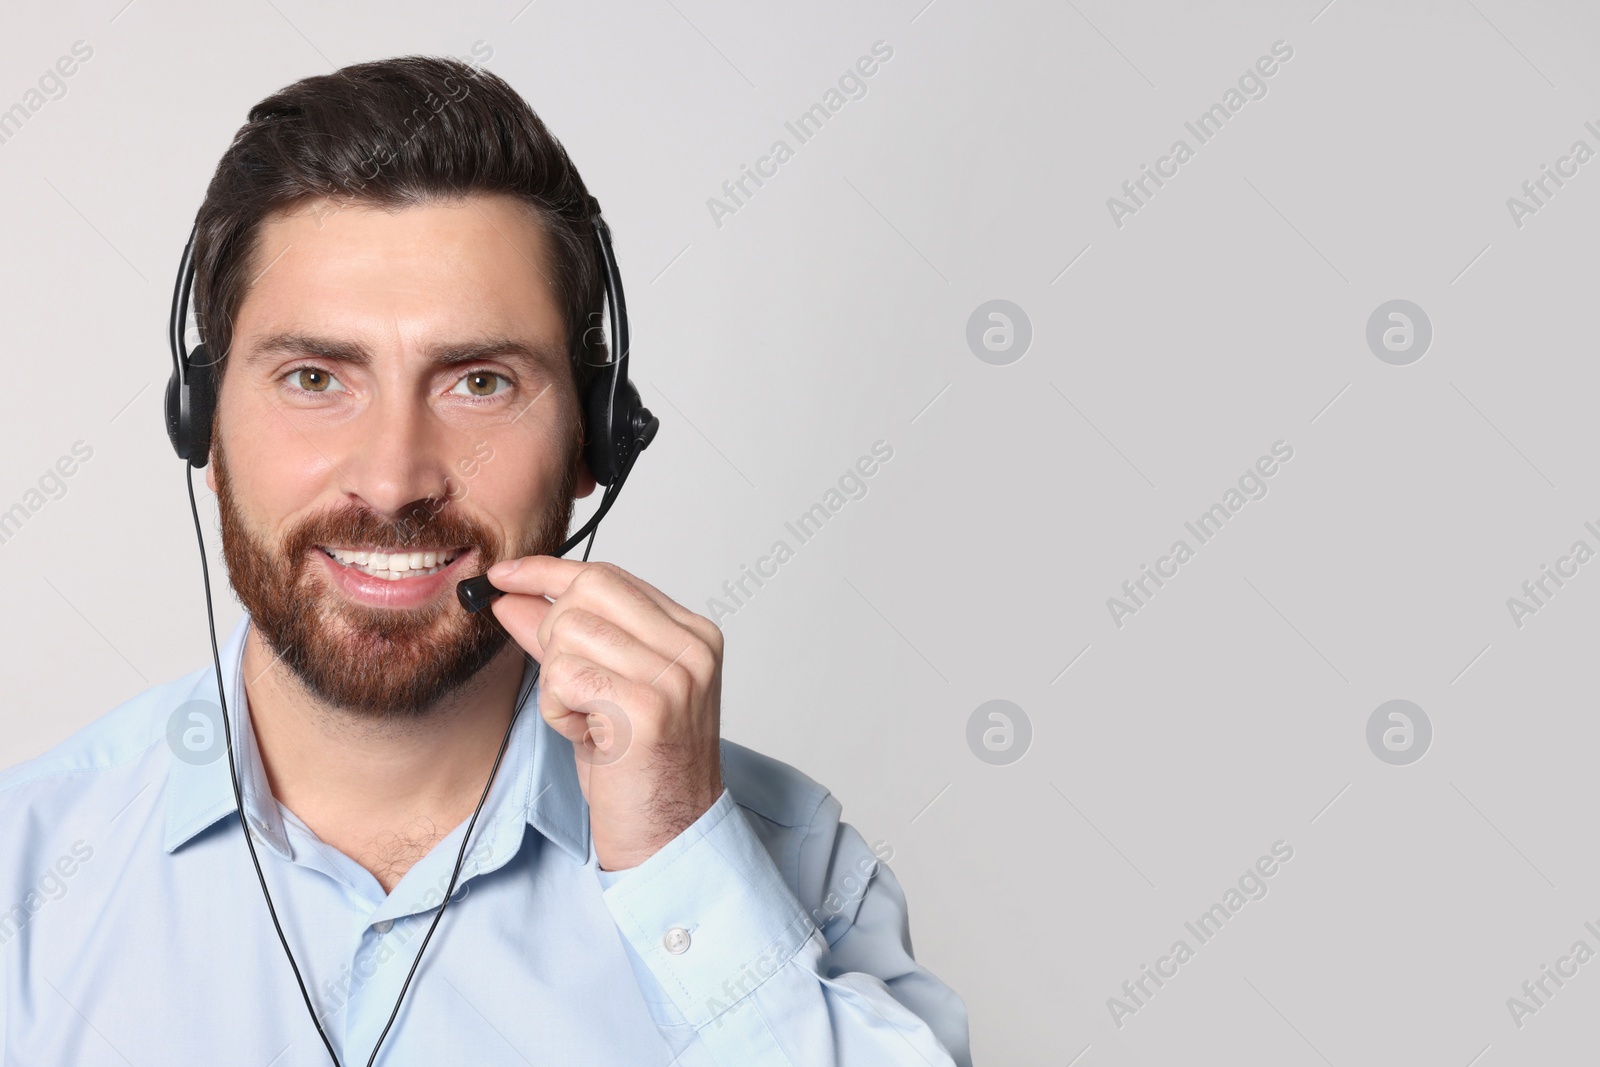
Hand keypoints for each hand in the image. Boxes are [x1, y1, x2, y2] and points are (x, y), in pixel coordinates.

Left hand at [485, 556, 723, 870]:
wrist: (670, 835)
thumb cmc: (638, 769)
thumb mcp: (598, 690)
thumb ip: (561, 637)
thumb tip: (511, 596)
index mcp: (691, 634)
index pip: (609, 575)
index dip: (548, 571)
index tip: (504, 574)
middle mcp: (691, 647)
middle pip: (587, 591)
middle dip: (552, 631)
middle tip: (565, 683)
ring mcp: (674, 675)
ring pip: (569, 633)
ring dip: (555, 681)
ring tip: (584, 719)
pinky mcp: (647, 708)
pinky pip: (564, 675)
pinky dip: (557, 708)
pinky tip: (585, 735)